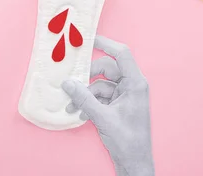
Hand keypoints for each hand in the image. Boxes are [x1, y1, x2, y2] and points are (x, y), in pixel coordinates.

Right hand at [62, 36, 153, 175]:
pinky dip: (88, 103)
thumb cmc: (128, 141)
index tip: (88, 38)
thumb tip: (67, 82)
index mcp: (135, 83)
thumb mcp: (102, 117)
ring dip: (84, 95)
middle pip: (105, 70)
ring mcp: (124, 96)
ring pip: (99, 85)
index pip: (121, 54)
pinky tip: (78, 113)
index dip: (105, 43)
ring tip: (71, 107)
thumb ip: (84, 98)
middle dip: (86, 79)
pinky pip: (100, 96)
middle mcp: (131, 86)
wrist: (134, 163)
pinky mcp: (118, 105)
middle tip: (70, 85)